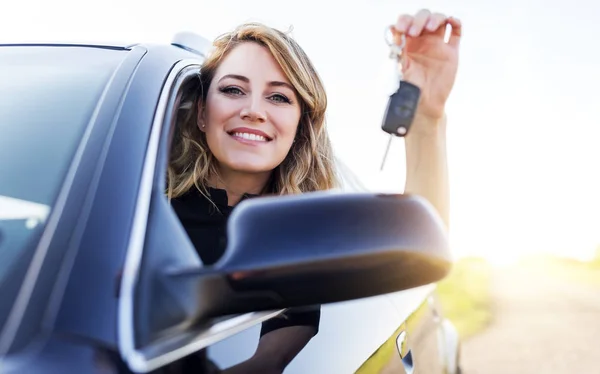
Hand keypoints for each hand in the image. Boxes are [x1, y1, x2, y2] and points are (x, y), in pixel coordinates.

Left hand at [391, 9, 461, 123]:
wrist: (423, 105)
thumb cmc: (407, 90)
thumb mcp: (398, 68)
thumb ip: (397, 50)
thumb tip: (394, 30)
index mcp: (405, 43)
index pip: (405, 22)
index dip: (404, 20)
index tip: (402, 29)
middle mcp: (421, 41)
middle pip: (422, 17)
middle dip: (418, 19)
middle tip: (414, 32)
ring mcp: (436, 45)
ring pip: (439, 20)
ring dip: (435, 18)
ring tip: (431, 28)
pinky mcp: (451, 52)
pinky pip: (456, 31)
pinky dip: (455, 22)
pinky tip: (451, 22)